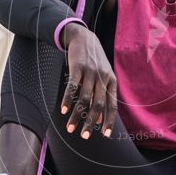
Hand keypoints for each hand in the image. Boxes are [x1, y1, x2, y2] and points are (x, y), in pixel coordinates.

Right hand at [59, 23, 117, 138]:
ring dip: (76, 115)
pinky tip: (63, 110)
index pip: (112, 105)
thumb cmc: (94, 62)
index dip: (109, 121)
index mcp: (111, 82)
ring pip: (84, 98)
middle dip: (91, 122)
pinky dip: (68, 100)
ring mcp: (90, 72)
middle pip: (97, 104)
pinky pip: (72, 87)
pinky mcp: (78, 67)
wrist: (84, 38)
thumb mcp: (102, 78)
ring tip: (70, 128)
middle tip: (84, 136)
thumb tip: (100, 122)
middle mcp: (103, 77)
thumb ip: (102, 98)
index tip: (105, 135)